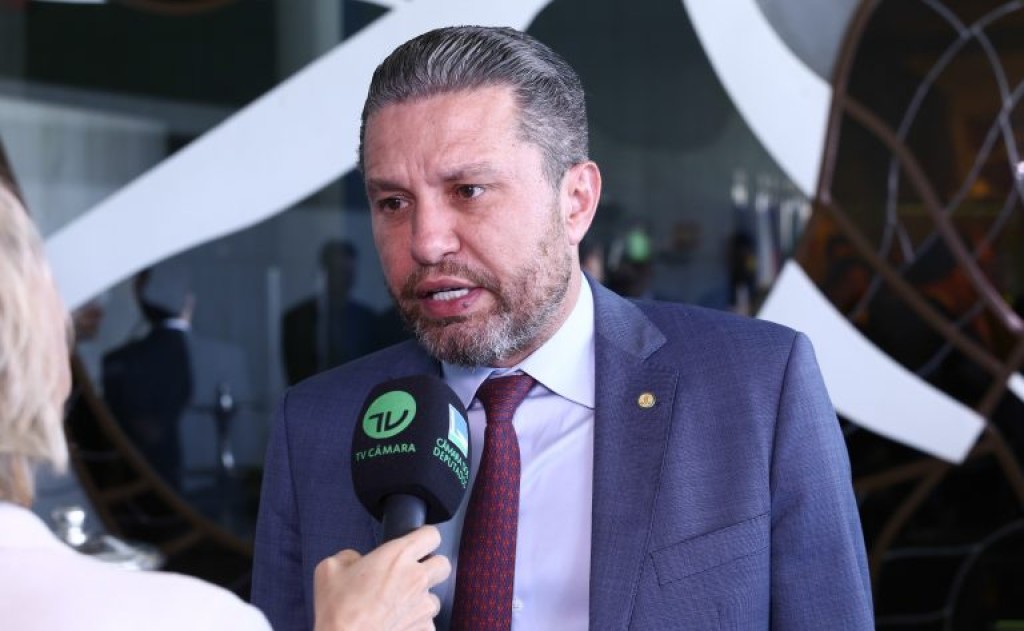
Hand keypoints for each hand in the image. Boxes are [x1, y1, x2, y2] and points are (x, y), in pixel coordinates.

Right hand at [313, 525, 451, 630]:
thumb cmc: (338, 611)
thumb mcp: (329, 569)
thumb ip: (349, 557)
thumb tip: (355, 561)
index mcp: (397, 556)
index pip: (431, 534)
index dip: (424, 537)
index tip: (417, 543)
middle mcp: (416, 578)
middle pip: (443, 564)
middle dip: (432, 567)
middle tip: (414, 573)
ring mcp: (422, 606)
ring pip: (436, 597)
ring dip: (422, 599)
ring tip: (400, 605)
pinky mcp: (423, 630)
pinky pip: (428, 623)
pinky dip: (417, 623)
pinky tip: (398, 624)